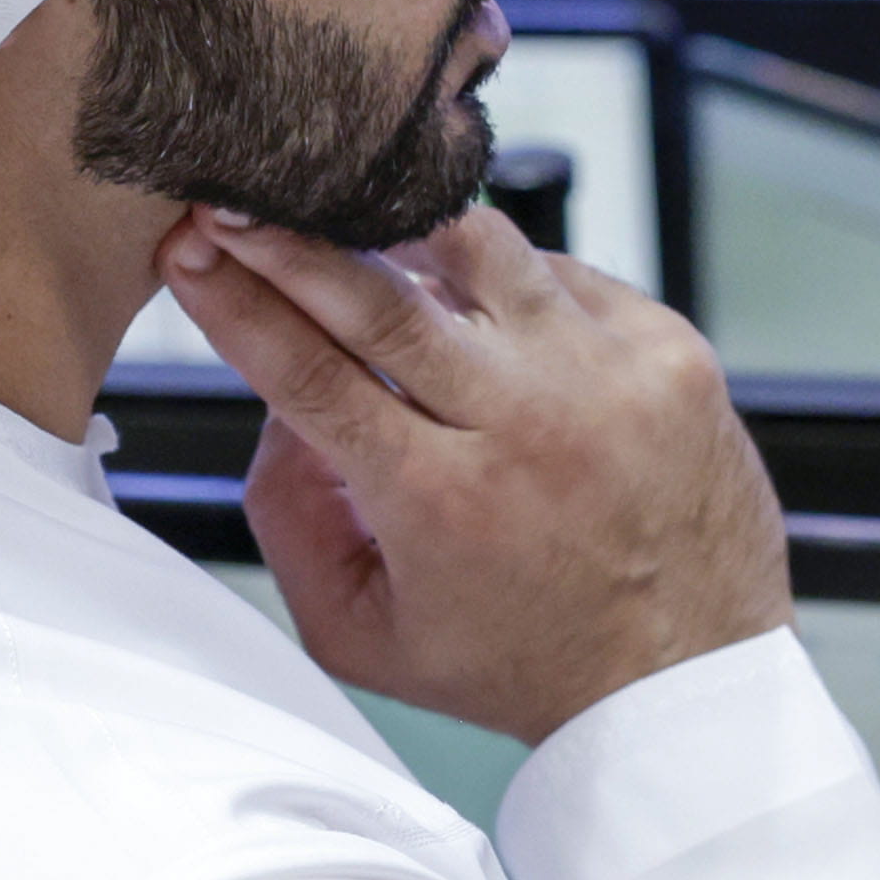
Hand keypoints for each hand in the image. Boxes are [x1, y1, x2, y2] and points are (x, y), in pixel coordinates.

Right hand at [179, 204, 792, 742]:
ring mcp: (606, 377)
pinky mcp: (669, 350)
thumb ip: (291, 526)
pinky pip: (562, 272)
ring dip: (403, 233)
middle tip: (238, 201)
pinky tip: (479, 303)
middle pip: (376, 296)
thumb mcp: (368, 635)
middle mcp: (526, 425)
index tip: (191, 250)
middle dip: (289, 239)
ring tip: (360, 232)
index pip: (306, 371)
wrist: (688, 678)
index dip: (235, 302)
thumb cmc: (527, 662)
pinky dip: (507, 276)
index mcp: (439, 500)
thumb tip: (276, 411)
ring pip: (478, 249)